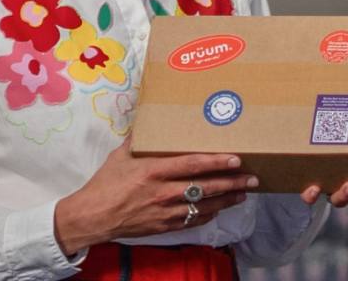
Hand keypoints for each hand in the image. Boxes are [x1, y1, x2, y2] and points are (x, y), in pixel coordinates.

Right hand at [53, 138, 255, 254]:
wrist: (95, 216)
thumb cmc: (105, 183)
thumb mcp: (118, 156)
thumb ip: (136, 141)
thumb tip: (145, 122)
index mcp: (153, 170)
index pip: (192, 165)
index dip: (216, 161)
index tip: (235, 158)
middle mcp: (164, 192)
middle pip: (206, 187)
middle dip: (232, 182)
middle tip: (252, 178)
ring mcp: (167, 212)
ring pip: (205, 206)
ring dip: (227, 199)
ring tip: (243, 193)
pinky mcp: (167, 227)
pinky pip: (195, 220)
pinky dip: (210, 214)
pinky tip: (219, 208)